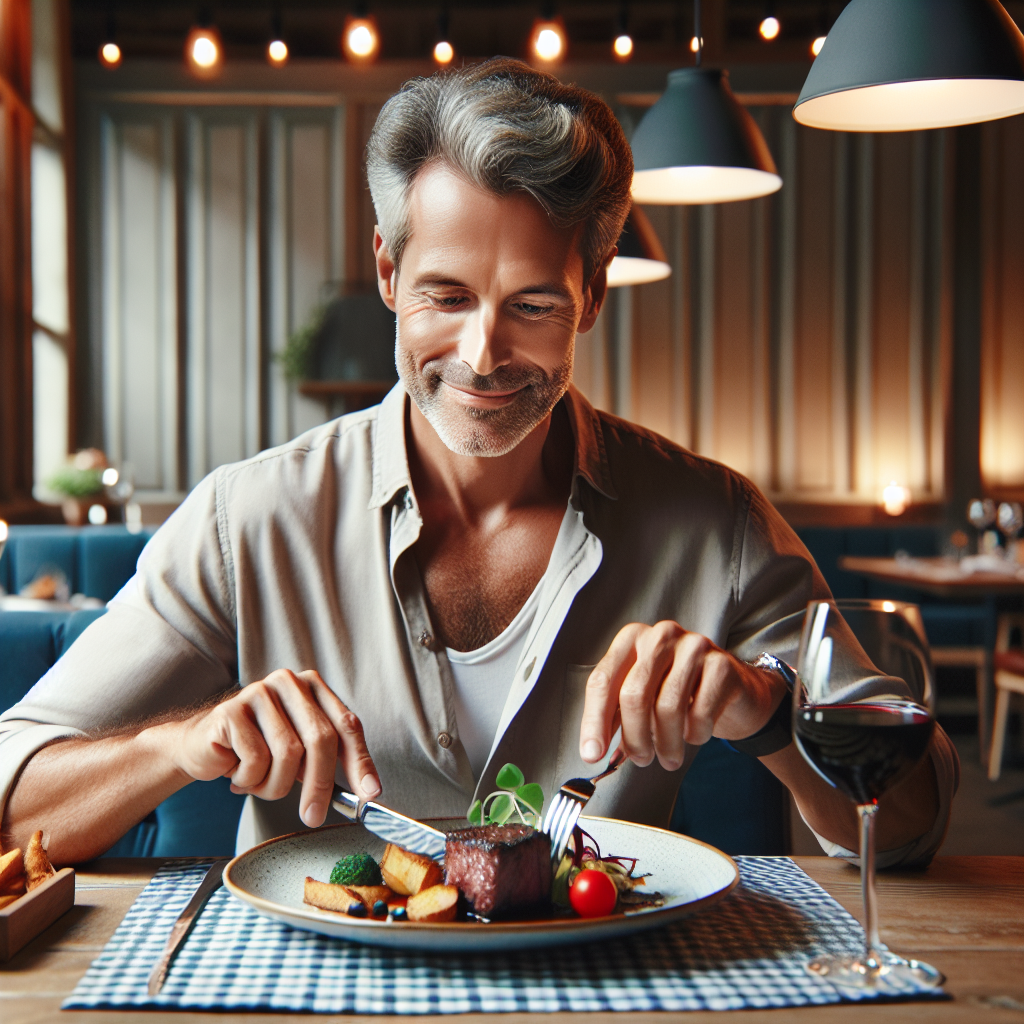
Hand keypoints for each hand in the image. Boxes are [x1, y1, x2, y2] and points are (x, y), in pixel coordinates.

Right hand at [157, 669, 379, 827]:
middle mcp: (289, 682)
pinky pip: (255, 759)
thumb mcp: (299, 753)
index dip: (360, 761)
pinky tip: (237, 772)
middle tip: (313, 816)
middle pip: (320, 738)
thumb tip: (367, 791)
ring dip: (274, 784)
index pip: (346, 725)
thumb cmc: (255, 750)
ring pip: (288, 753)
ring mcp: (259, 692)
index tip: (370, 793)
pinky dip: (249, 779)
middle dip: (320, 784)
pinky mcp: (231, 711)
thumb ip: (328, 762)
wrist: (202, 746)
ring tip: (258, 783)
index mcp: (312, 686)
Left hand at [578, 622, 786, 769]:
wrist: (734, 688)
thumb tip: (595, 750)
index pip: (602, 680)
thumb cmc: (679, 693)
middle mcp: (660, 635)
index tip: (592, 754)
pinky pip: (700, 713)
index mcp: (631, 638)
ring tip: (668, 758)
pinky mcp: (722, 665)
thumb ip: (617, 715)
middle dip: (634, 737)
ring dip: (666, 744)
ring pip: (667, 707)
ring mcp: (693, 646)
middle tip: (641, 760)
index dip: (594, 721)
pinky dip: (695, 735)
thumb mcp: (643, 696)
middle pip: (633, 694)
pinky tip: (695, 734)